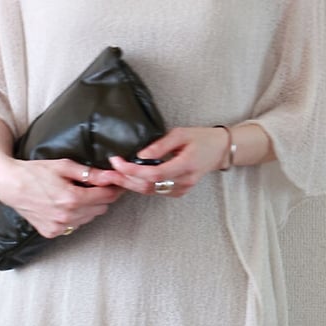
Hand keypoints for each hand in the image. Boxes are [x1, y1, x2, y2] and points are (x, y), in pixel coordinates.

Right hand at [0, 158, 124, 237]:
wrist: (11, 185)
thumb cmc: (35, 172)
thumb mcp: (63, 166)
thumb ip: (89, 173)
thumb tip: (111, 176)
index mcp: (73, 198)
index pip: (107, 197)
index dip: (113, 188)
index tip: (114, 183)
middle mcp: (67, 216)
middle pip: (100, 209)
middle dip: (100, 197)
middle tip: (91, 186)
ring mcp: (59, 226)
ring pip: (88, 219)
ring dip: (87, 208)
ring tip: (73, 195)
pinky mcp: (51, 232)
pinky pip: (73, 226)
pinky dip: (73, 217)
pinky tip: (63, 206)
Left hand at [108, 127, 230, 198]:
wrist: (219, 150)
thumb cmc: (200, 138)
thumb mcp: (181, 134)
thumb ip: (160, 146)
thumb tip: (140, 155)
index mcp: (186, 165)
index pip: (154, 173)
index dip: (132, 170)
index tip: (116, 162)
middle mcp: (184, 181)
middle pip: (148, 186)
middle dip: (124, 180)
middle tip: (106, 173)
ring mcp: (182, 189)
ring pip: (149, 191)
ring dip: (129, 184)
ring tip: (111, 176)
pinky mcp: (178, 191)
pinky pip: (155, 191)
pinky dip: (139, 185)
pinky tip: (127, 179)